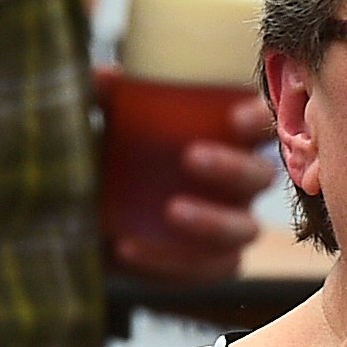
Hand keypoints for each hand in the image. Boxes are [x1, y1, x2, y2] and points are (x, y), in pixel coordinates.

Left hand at [104, 77, 282, 283]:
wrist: (84, 219)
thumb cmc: (115, 160)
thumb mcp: (106, 126)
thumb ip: (106, 100)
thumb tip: (102, 75)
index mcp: (226, 140)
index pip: (262, 123)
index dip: (260, 119)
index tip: (235, 117)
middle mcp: (237, 185)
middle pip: (261, 176)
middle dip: (233, 167)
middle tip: (191, 157)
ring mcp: (228, 228)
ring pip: (245, 230)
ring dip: (213, 220)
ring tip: (172, 211)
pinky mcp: (207, 267)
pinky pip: (206, 270)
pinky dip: (169, 262)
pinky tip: (129, 248)